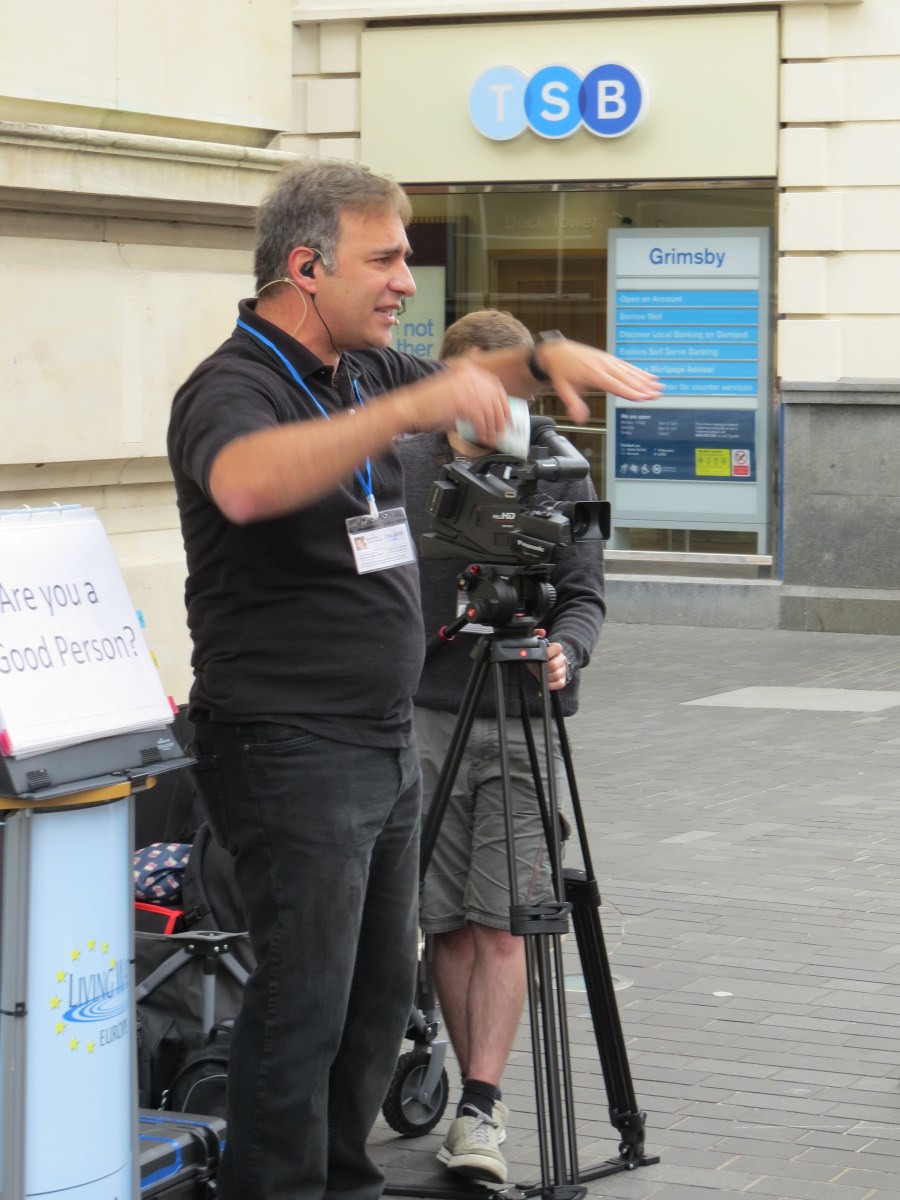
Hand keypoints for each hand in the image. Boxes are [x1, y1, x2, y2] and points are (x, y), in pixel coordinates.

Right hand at [392, 359, 511, 444]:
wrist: (409, 408)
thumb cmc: (428, 406)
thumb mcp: (454, 396)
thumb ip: (472, 402)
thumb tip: (489, 417)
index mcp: (468, 371)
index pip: (494, 386)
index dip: (503, 402)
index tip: (507, 415)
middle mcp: (469, 376)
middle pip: (496, 397)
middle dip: (502, 417)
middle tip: (504, 430)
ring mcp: (466, 387)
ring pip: (490, 410)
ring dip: (492, 427)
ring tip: (491, 437)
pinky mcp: (462, 401)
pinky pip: (481, 419)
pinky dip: (483, 430)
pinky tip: (482, 437)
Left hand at [530, 631, 569, 690]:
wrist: (548, 663)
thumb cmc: (542, 654)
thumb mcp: (538, 644)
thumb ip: (537, 635)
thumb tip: (541, 631)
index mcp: (557, 649)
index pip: (557, 648)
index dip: (547, 652)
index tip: (540, 656)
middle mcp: (562, 659)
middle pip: (554, 665)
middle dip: (544, 668)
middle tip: (538, 667)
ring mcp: (563, 670)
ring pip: (557, 675)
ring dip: (547, 677)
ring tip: (541, 674)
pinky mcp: (563, 680)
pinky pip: (559, 684)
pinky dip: (551, 685)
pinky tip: (546, 681)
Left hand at [533, 340, 661, 423]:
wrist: (558, 352)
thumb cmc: (561, 370)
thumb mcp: (563, 389)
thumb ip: (573, 404)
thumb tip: (580, 418)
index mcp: (593, 374)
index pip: (615, 385)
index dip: (629, 391)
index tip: (642, 397)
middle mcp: (603, 366)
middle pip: (626, 378)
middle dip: (643, 387)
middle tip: (656, 394)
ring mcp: (608, 361)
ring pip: (630, 371)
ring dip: (645, 379)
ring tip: (658, 387)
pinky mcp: (610, 359)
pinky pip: (627, 366)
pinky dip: (640, 372)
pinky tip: (650, 377)